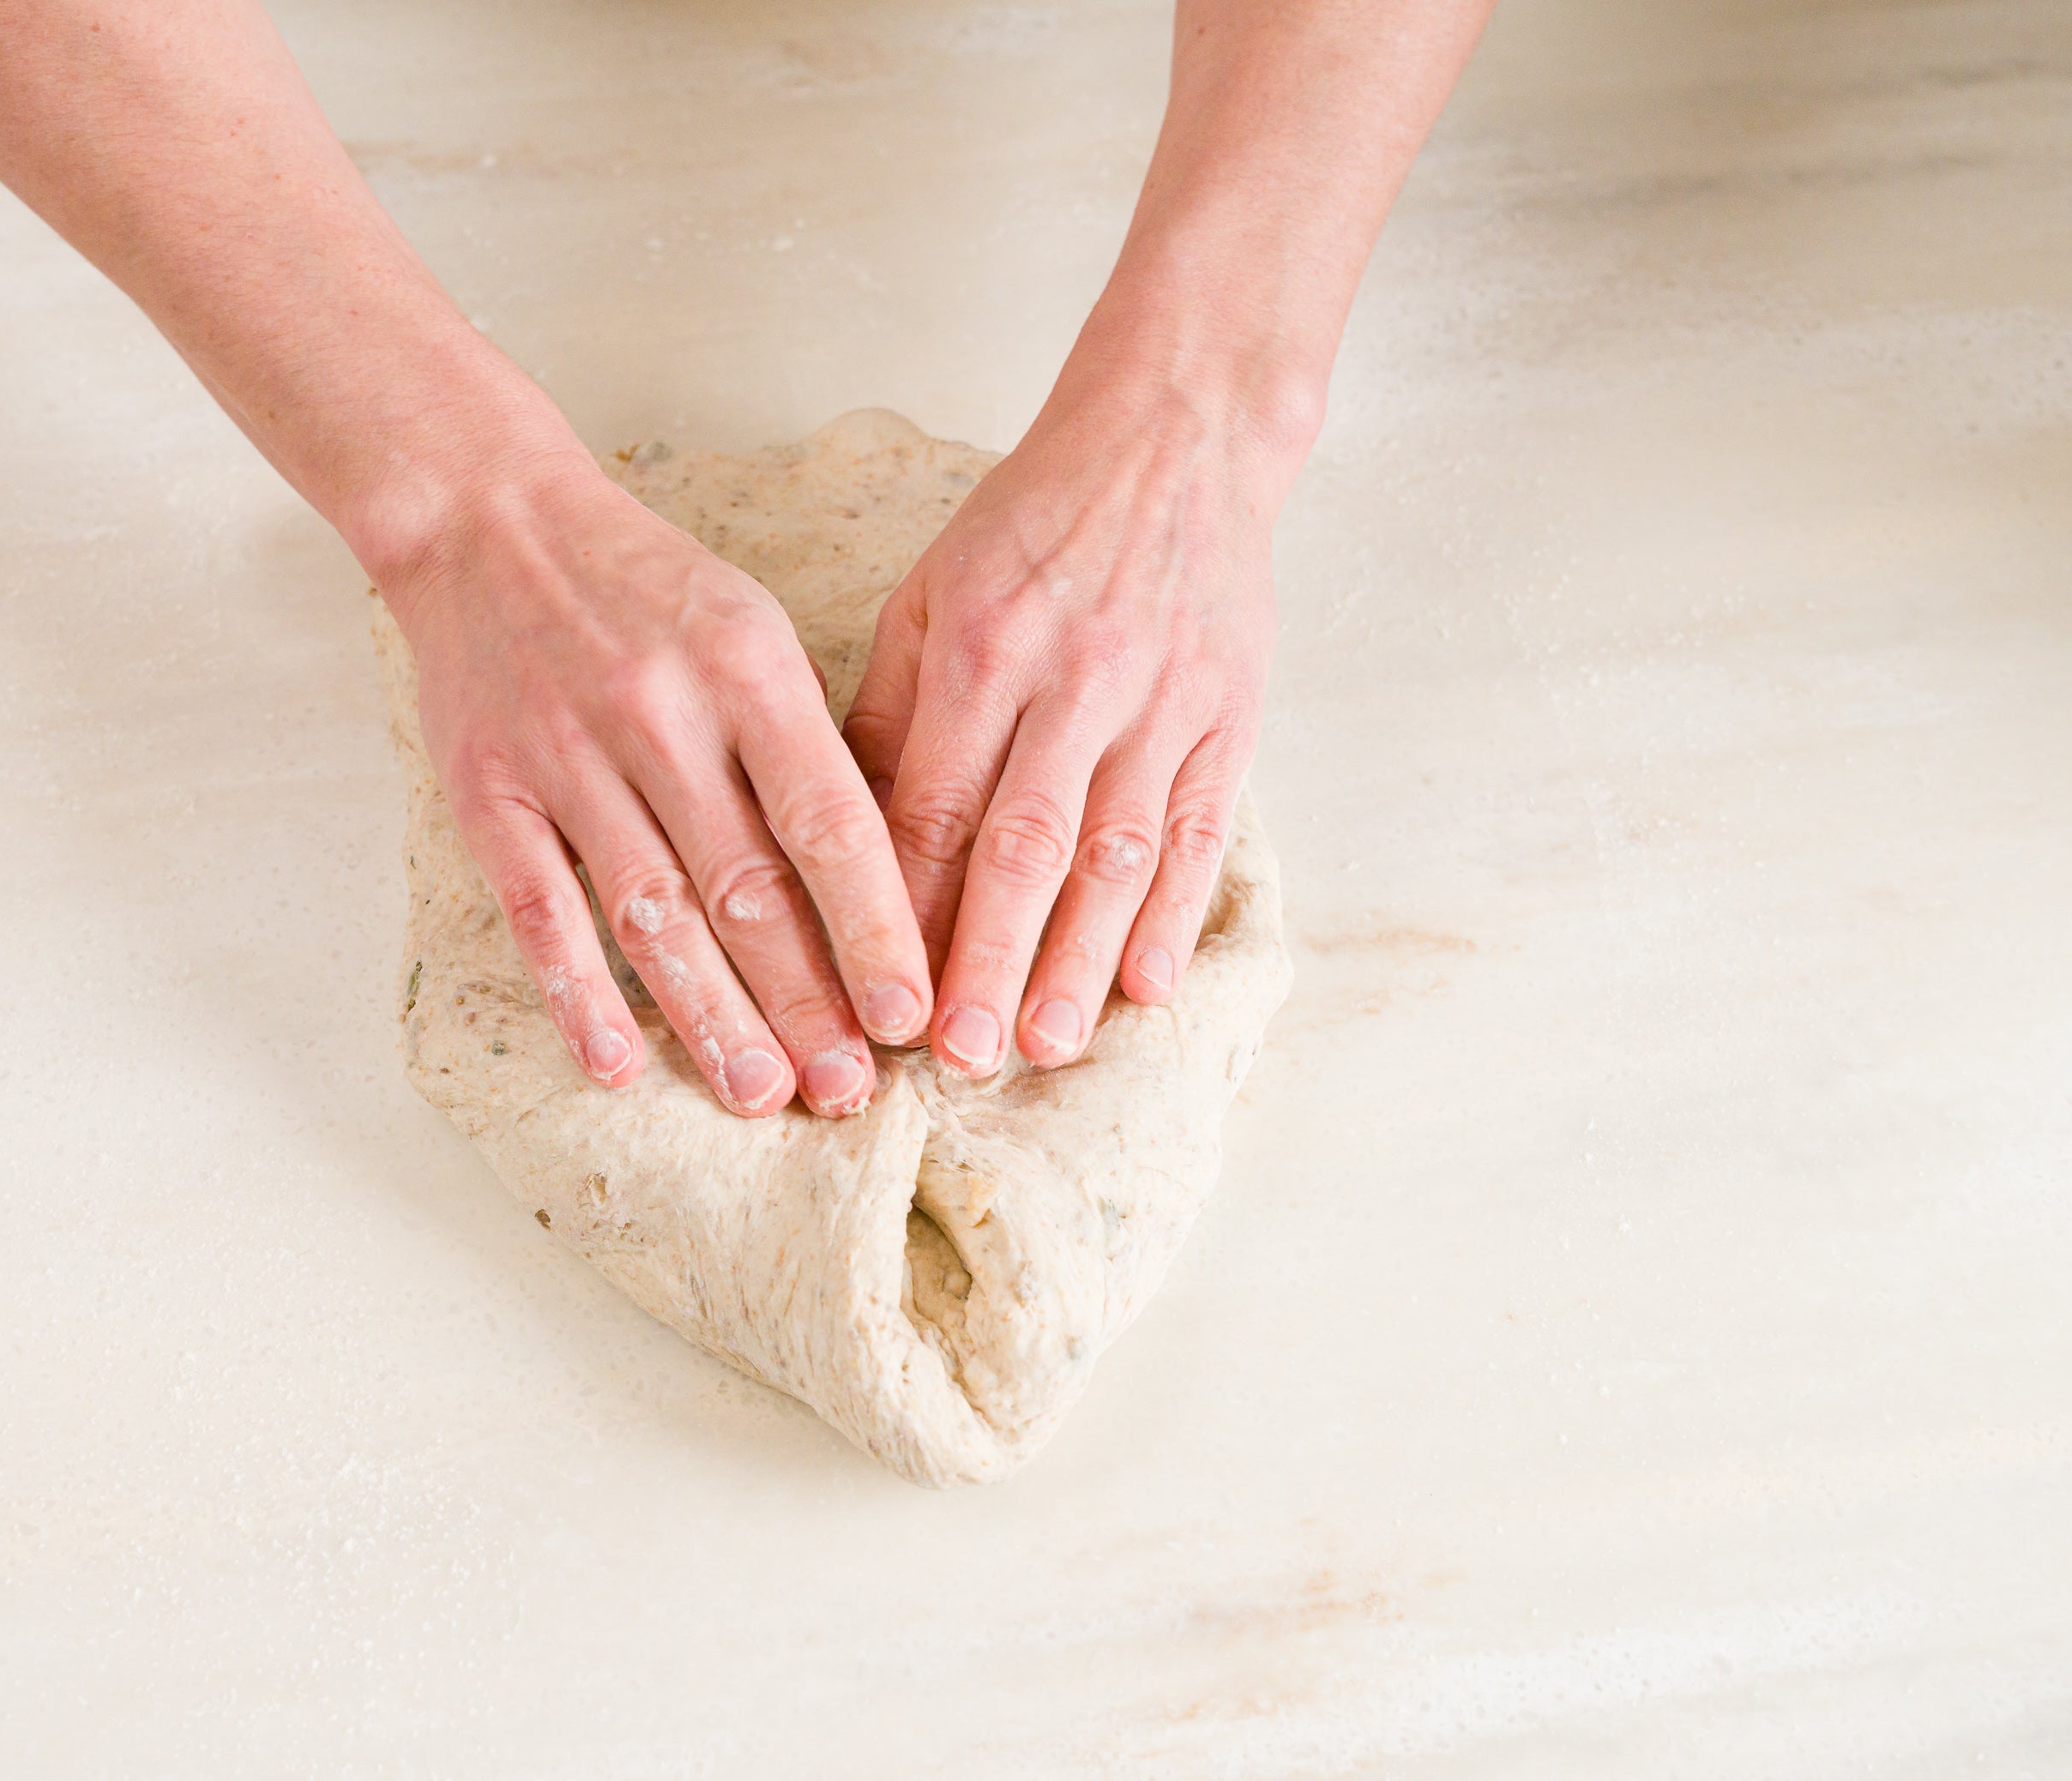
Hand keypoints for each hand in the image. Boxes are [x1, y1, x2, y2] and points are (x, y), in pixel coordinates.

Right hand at [386, 455, 932, 1117]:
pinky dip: (577, 994)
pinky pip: (541, 909)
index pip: (828, 823)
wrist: (485, 520)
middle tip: (851, 1089)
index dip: (874, 928)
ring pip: (652, 914)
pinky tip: (619, 1063)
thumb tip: (876, 884)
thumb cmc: (644, 585)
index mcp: (746, 669)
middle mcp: (660, 716)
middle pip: (746, 888)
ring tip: (762, 1093)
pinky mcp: (489, 794)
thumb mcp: (750, 626)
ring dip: (711, 1017)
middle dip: (806, 1001)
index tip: (912, 1013)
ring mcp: (566, 758)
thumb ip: (803, 744)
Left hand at [844, 379, 1302, 1074]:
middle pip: (1024, 846)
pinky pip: (1200, 829)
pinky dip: (1174, 914)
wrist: (1178, 435)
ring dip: (1079, 959)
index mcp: (984, 650)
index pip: (937, 807)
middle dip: (987, 960)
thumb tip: (843, 835)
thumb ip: (891, 712)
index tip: (881, 994)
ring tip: (1044, 1044)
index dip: (909, 910)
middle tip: (959, 1055)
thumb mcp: (932, 592)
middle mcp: (1075, 681)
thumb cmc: (1035, 521)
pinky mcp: (1228, 714)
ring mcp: (1161, 702)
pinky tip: (1146, 986)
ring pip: (1116, 853)